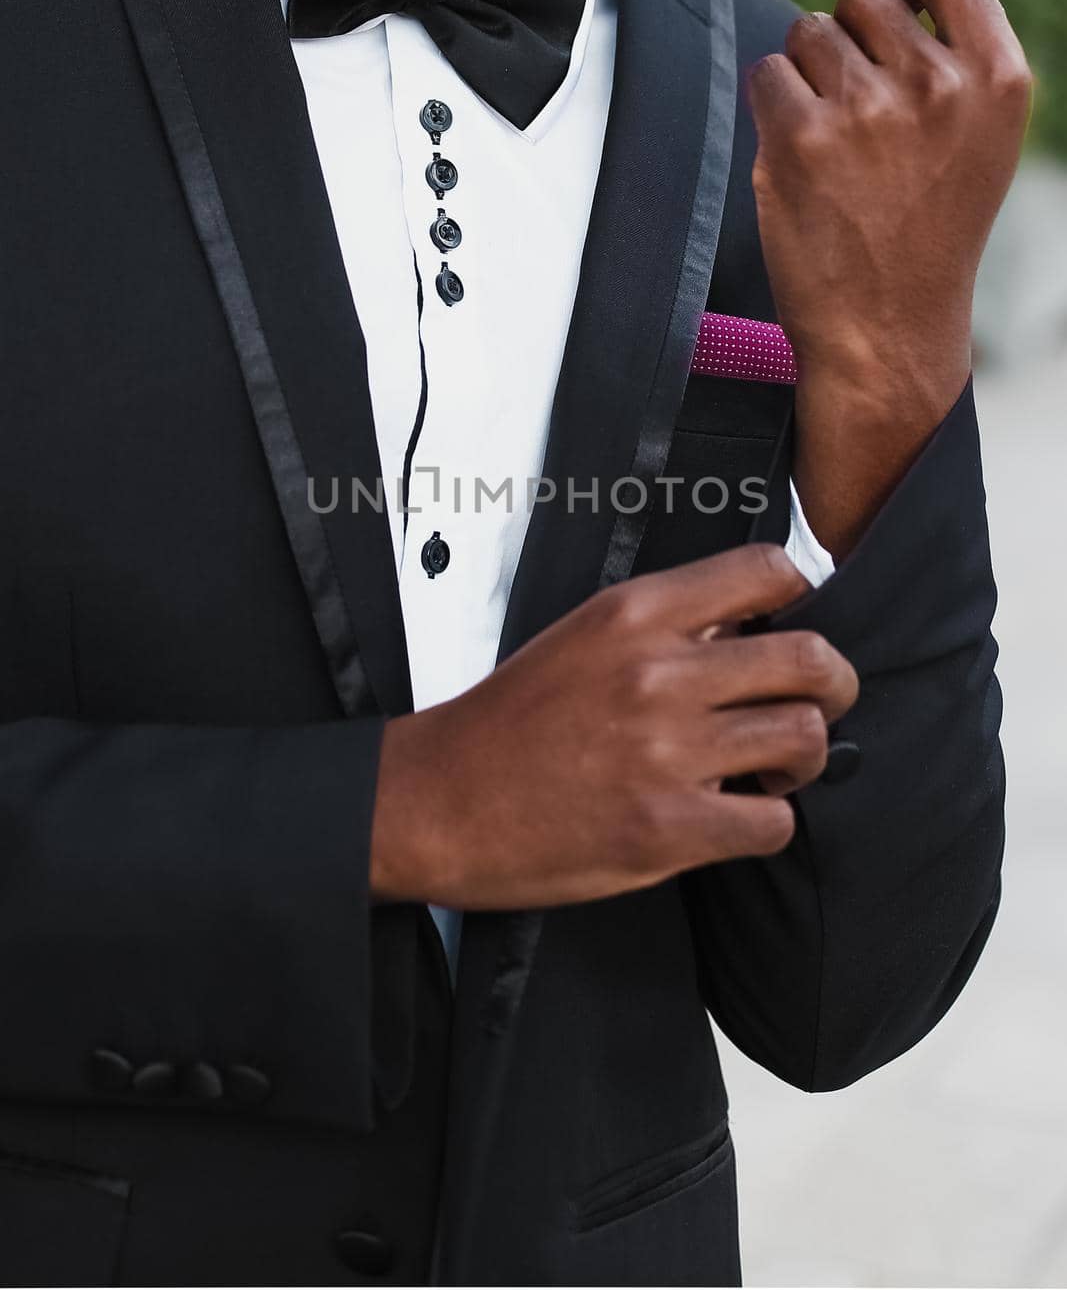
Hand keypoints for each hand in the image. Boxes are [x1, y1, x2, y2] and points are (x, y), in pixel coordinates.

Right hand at [371, 545, 857, 909]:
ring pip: (805, 737)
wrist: (440, 800)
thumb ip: (664, 627)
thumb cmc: (510, 724)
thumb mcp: (581, 638)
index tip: (795, 626)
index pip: (768, 572)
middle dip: (832, 687)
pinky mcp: (667, 827)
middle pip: (810, 659)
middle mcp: (659, 672)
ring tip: (769, 769)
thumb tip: (749, 630)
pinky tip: (734, 816)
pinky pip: (773, 822)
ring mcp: (666, 751)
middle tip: (817, 705)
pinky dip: (767, 822)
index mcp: (636, 613)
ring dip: (802, 758)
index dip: (801, 600)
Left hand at [747, 0, 1032, 554]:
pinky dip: (774, 108)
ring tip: (838, 144)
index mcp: (995, 76)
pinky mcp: (799, 136)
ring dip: (810, 76)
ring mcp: (866, 108)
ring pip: (810, 31)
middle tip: (865, 115)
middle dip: (852, 40)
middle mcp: (936, 83)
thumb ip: (967, 37)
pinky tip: (801, 156)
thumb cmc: (930, 227)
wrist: (888, 326)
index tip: (899, 22)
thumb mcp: (981, 131)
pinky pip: (768, 72)